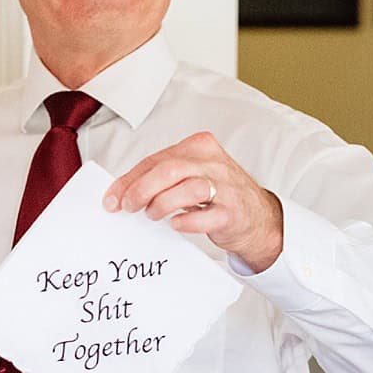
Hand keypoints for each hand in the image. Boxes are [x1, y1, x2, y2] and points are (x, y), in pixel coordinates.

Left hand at [103, 131, 284, 271]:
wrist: (258, 218)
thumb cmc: (220, 196)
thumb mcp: (192, 175)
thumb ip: (164, 177)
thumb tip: (124, 192)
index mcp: (199, 147)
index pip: (156, 159)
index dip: (130, 180)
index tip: (113, 199)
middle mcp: (214, 163)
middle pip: (170, 170)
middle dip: (141, 189)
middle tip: (128, 207)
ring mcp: (226, 187)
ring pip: (188, 189)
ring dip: (162, 204)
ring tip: (153, 215)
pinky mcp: (233, 212)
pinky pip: (205, 216)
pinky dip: (185, 221)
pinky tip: (176, 224)